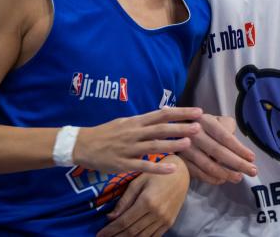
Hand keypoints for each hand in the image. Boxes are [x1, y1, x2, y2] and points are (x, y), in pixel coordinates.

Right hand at [74, 107, 201, 173]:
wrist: (81, 145)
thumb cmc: (106, 133)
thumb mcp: (125, 121)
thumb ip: (144, 120)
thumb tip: (165, 113)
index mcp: (135, 121)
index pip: (162, 114)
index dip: (180, 113)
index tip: (197, 111)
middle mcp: (134, 133)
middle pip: (160, 129)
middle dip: (180, 127)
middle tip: (198, 126)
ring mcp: (129, 148)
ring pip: (153, 146)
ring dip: (172, 144)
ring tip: (189, 144)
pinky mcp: (123, 164)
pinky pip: (143, 166)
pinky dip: (158, 167)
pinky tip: (172, 169)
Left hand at [96, 159, 189, 236]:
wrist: (181, 173)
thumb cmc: (157, 174)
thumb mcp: (138, 182)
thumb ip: (124, 200)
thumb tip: (110, 217)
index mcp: (147, 201)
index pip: (124, 221)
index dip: (110, 230)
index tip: (99, 234)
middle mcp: (156, 213)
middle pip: (132, 232)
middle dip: (116, 236)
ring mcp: (164, 219)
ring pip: (142, 236)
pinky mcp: (170, 222)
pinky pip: (154, 236)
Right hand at [179, 114, 256, 184]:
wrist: (180, 131)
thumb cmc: (207, 127)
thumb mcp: (218, 121)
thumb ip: (228, 129)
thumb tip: (237, 148)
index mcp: (205, 120)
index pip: (225, 137)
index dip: (239, 149)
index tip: (252, 158)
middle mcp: (193, 133)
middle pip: (218, 151)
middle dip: (237, 163)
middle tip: (253, 171)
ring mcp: (184, 148)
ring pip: (208, 165)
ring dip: (226, 173)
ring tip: (239, 177)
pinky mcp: (180, 161)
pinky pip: (198, 173)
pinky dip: (212, 179)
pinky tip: (222, 180)